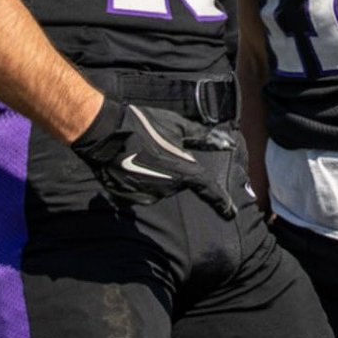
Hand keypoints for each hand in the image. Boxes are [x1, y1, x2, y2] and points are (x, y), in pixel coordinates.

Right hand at [71, 98, 237, 218]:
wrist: (107, 132)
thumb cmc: (145, 125)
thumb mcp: (178, 126)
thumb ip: (204, 138)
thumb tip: (227, 143)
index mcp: (183, 172)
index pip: (209, 190)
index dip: (221, 202)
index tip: (230, 213)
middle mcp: (168, 189)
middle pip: (179, 181)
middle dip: (173, 168)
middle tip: (159, 148)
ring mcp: (148, 195)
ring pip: (161, 186)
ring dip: (157, 174)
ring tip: (142, 153)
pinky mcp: (131, 198)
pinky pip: (144, 190)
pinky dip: (141, 180)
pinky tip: (131, 163)